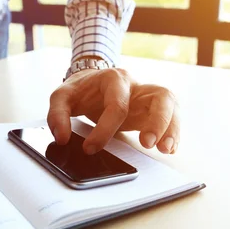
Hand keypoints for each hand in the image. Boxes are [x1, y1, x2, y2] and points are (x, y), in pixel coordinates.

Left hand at [47, 67, 179, 154]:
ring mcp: (148, 98)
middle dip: (157, 121)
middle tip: (147, 144)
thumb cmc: (80, 90)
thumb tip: (61, 138)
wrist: (91, 81)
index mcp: (114, 79)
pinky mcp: (153, 111)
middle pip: (160, 97)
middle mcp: (137, 86)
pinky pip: (172, 119)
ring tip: (165, 149)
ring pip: (172, 106)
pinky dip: (173, 134)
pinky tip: (169, 149)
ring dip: (172, 128)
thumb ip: (57, 116)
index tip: (90, 149)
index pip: (117, 104)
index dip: (105, 129)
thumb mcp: (61, 97)